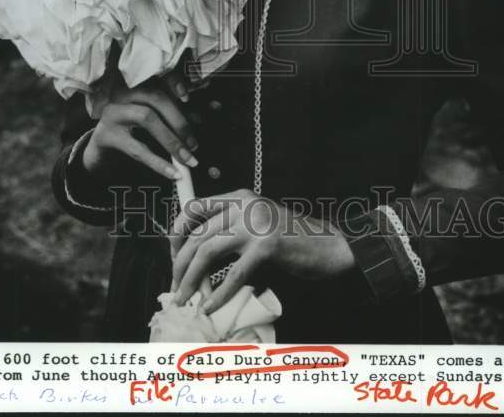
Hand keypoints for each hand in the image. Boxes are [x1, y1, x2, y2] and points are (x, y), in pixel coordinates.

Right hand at [82, 61, 197, 180]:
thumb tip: (198, 120)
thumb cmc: (130, 134)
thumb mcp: (152, 123)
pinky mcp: (106, 135)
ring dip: (171, 139)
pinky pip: (137, 148)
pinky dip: (158, 162)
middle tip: (194, 144)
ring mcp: (112, 112)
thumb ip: (172, 117)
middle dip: (179, 120)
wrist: (100, 153)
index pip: (157, 76)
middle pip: (155, 97)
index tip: (188, 97)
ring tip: (187, 158)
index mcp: (136, 85)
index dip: (173, 81)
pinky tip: (173, 173)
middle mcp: (123, 93)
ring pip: (146, 117)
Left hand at [170, 188, 354, 313]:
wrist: (330, 246)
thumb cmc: (292, 240)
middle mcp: (245, 205)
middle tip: (175, 284)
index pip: (195, 206)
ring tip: (184, 297)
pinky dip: (218, 293)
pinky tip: (210, 306)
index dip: (177, 231)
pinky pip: (234, 274)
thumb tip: (195, 257)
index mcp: (240, 197)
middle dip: (180, 262)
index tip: (173, 255)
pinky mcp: (267, 247)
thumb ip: (231, 230)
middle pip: (198, 233)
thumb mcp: (257, 224)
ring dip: (191, 278)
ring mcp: (256, 224)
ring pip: (208, 250)